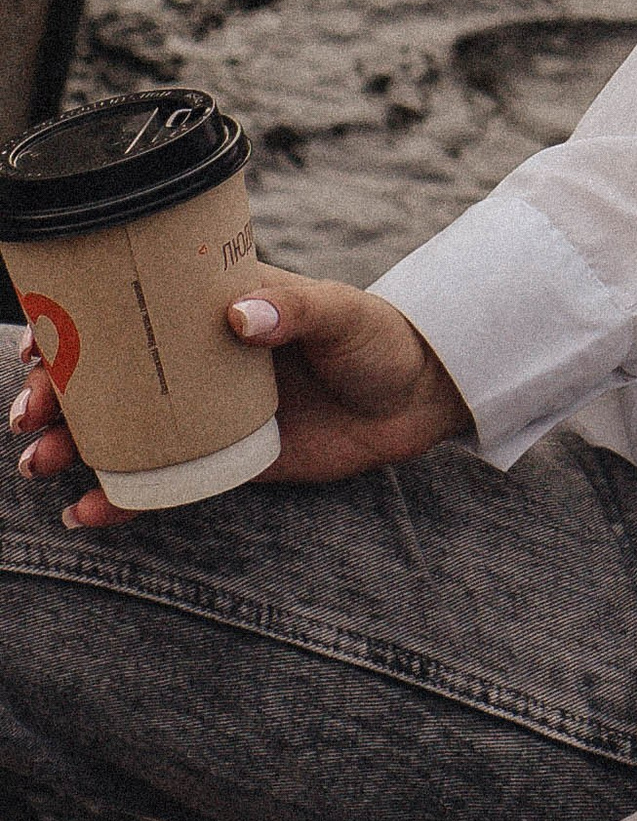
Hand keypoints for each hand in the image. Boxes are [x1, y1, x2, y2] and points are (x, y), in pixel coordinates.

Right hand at [13, 269, 469, 531]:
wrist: (415, 401)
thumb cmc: (377, 339)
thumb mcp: (340, 314)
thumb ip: (296, 311)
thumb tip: (242, 314)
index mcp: (214, 306)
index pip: (130, 309)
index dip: (72, 325)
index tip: (35, 348)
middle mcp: (197, 359)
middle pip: (107, 374)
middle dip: (55, 395)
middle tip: (29, 417)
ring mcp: (204, 413)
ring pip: (120, 430)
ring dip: (72, 446)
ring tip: (41, 464)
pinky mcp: (222, 462)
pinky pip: (159, 485)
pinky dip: (119, 500)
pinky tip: (85, 514)